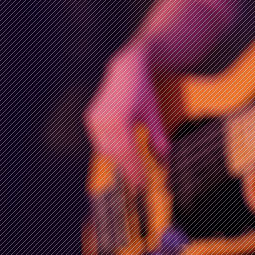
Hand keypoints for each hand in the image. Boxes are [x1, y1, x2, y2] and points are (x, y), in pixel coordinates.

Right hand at [83, 46, 169, 188]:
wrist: (126, 69)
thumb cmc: (143, 91)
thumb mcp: (153, 114)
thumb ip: (158, 137)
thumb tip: (164, 159)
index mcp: (120, 119)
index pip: (128, 152)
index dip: (135, 170)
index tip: (142, 184)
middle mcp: (104, 119)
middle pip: (116, 154)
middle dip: (127, 169)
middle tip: (139, 183)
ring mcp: (94, 118)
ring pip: (105, 149)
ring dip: (118, 160)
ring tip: (132, 170)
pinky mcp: (90, 118)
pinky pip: (99, 141)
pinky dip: (110, 149)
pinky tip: (120, 154)